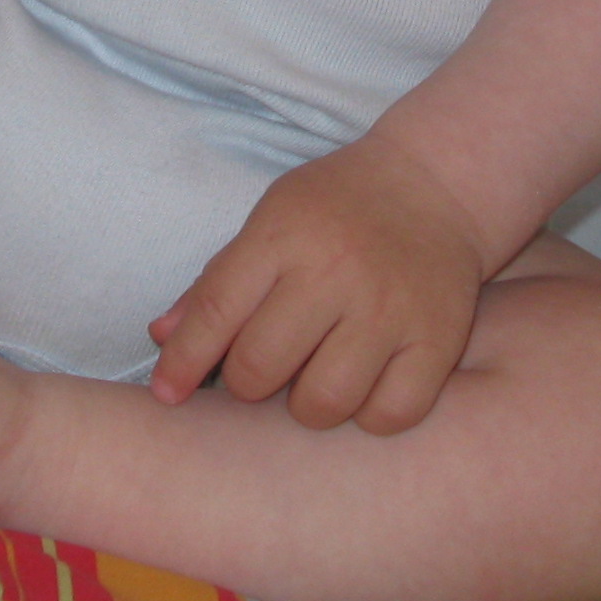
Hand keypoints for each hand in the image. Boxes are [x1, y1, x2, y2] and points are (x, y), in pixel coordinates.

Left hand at [145, 136, 493, 434]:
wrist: (436, 184)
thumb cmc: (336, 208)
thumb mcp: (270, 220)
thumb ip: (216, 281)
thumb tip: (161, 338)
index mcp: (284, 235)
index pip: (215, 311)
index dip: (182, 362)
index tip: (168, 394)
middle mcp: (337, 270)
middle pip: (262, 366)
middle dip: (248, 383)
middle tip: (263, 370)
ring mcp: (391, 307)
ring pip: (324, 402)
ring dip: (307, 406)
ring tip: (314, 378)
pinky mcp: (439, 338)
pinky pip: (389, 415)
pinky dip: (369, 415)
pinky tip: (365, 387)